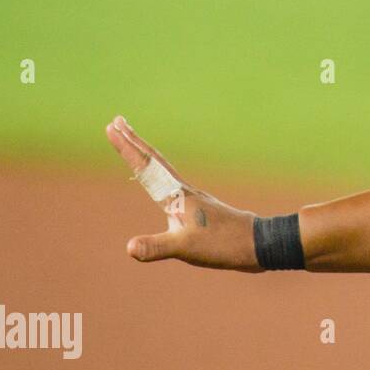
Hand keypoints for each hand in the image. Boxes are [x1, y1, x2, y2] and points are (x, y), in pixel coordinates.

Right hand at [105, 116, 261, 270]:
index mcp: (176, 195)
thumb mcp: (185, 248)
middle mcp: (183, 191)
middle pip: (154, 160)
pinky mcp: (199, 207)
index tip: (111, 127)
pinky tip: (161, 184)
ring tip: (134, 144)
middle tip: (117, 121)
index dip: (127, 149)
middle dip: (134, 141)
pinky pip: (171, 184)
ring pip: (163, 170)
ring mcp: (192, 198)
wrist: (258, 243)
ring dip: (146, 155)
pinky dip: (159, 175)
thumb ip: (156, 246)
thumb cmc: (223, 244)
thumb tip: (129, 247)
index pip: (146, 167)